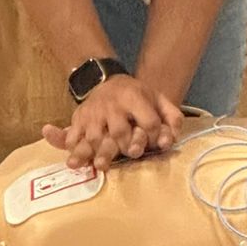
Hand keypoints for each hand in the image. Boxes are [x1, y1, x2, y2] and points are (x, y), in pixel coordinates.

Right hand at [42, 75, 184, 171]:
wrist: (106, 80)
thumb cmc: (135, 95)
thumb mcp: (157, 98)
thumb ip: (172, 117)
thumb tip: (172, 140)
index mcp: (134, 97)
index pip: (148, 122)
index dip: (155, 136)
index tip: (156, 143)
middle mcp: (112, 105)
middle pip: (119, 132)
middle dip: (126, 146)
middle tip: (130, 154)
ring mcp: (93, 112)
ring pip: (95, 137)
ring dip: (99, 153)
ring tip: (102, 165)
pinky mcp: (79, 118)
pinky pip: (73, 135)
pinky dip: (74, 148)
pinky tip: (75, 161)